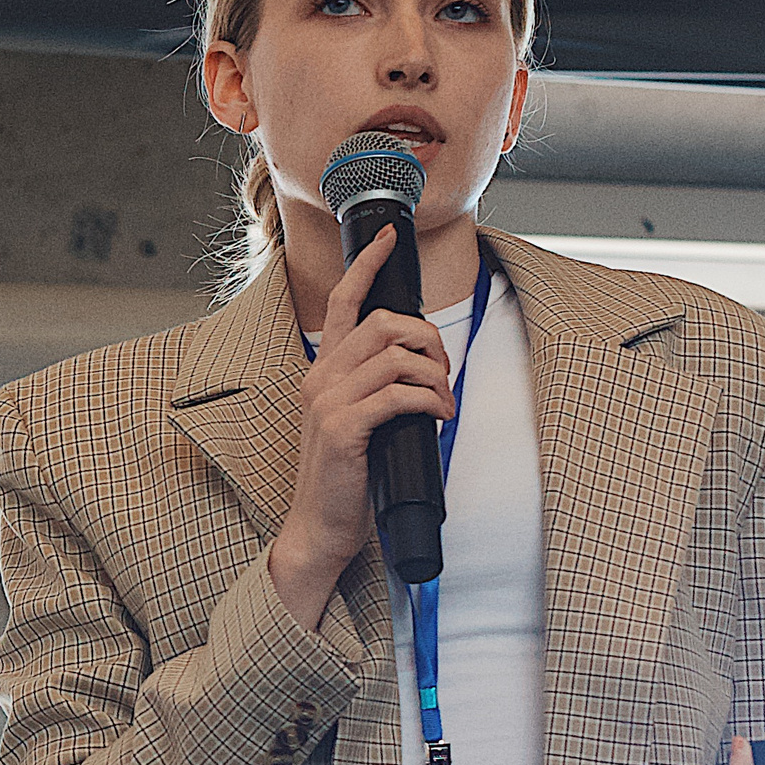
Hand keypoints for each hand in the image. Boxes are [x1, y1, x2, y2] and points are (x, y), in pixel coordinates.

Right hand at [268, 226, 455, 628]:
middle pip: (382, 323)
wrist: (320, 526)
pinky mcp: (343, 429)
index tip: (388, 237)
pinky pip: (397, 395)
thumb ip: (375, 388)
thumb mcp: (356, 420)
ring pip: (395, 356)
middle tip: (443, 370)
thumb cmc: (346, 476)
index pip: (343, 302)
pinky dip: (428, 400)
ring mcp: (329, 402)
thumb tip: (421, 367)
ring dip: (435, 373)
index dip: (367, 264)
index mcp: (324, 370)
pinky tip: (437, 415)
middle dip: (428, 338)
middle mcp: (322, 377)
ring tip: (444, 400)